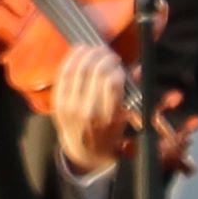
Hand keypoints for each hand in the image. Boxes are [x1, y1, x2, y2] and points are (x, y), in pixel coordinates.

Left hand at [45, 44, 143, 173]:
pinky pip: (63, 75)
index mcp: (109, 116)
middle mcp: (88, 111)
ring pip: (78, 70)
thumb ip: (132, 91)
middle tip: (108, 53)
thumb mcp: (126, 116)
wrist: (84, 150)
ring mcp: (70, 107)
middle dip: (103, 57)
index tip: (118, 63)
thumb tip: (139, 68)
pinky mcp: (58, 103)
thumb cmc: (109, 130)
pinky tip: (79, 50)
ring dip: (88, 54)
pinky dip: (71, 59)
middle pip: (95, 72)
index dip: (115, 67)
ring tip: (95, 49)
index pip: (112, 82)